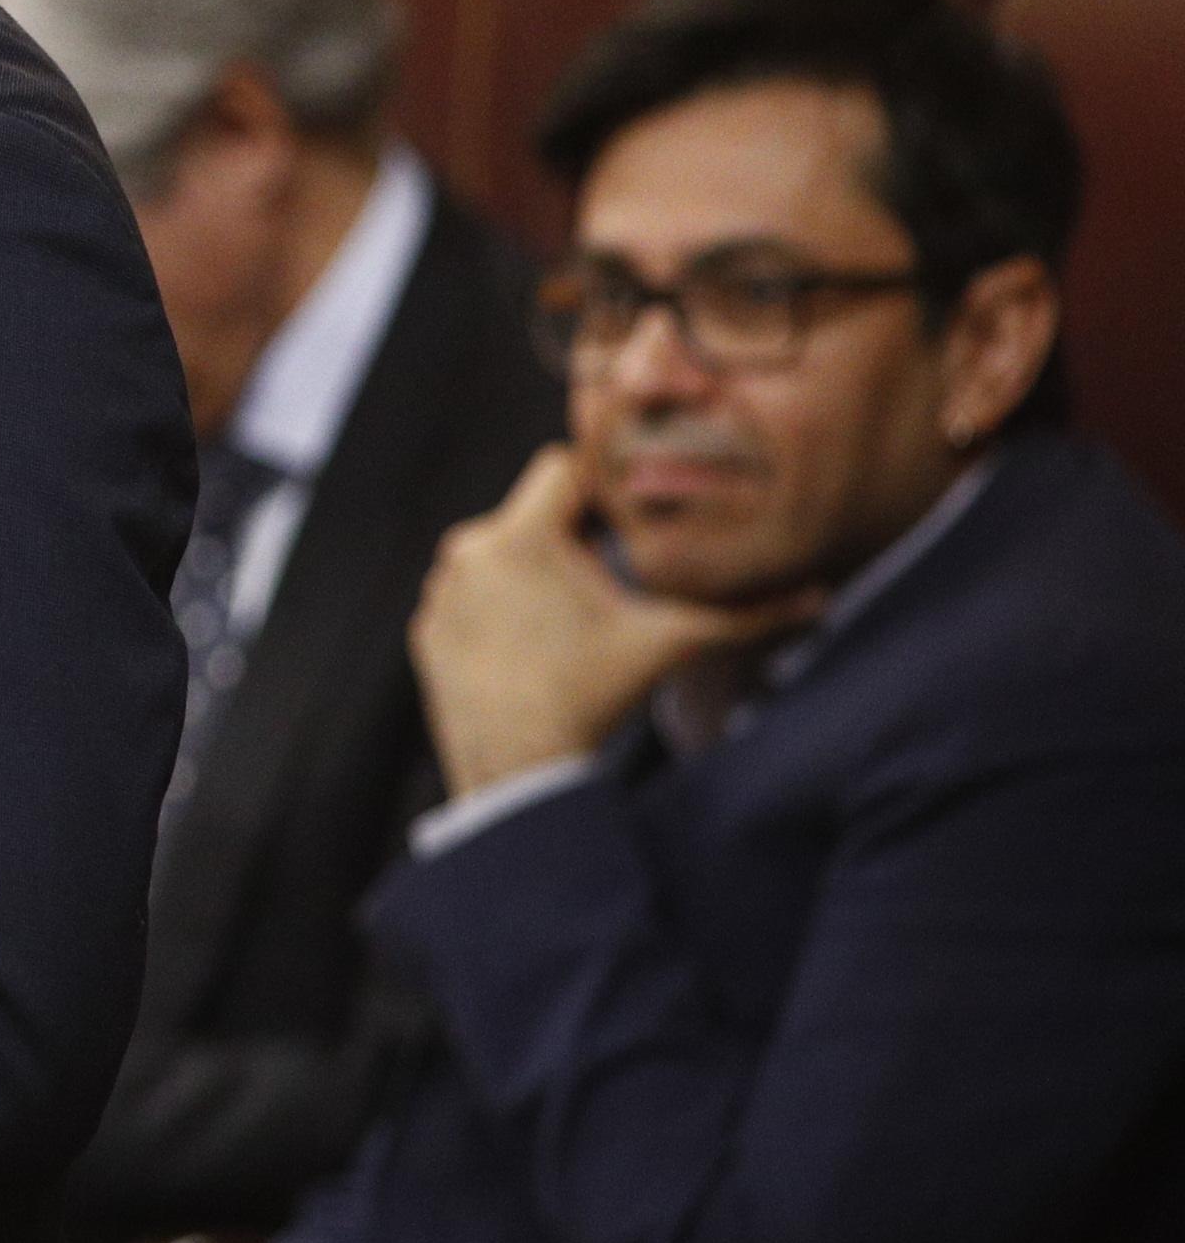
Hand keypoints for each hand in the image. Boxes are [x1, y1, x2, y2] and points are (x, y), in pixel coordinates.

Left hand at [411, 448, 827, 796]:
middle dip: (572, 535)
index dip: (601, 487)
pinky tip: (536, 645)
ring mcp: (440, 592)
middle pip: (532, 513)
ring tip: (575, 617)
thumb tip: (818, 599)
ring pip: (499, 553)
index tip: (628, 517)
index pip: (563, 468)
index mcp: (521, 536)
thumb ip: (742, 615)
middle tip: (610, 575)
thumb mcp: (670, 645)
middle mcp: (467, 552)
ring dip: (535, 570)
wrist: (519, 773)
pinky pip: (471, 596)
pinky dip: (501, 608)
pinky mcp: (425, 628)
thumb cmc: (594, 701)